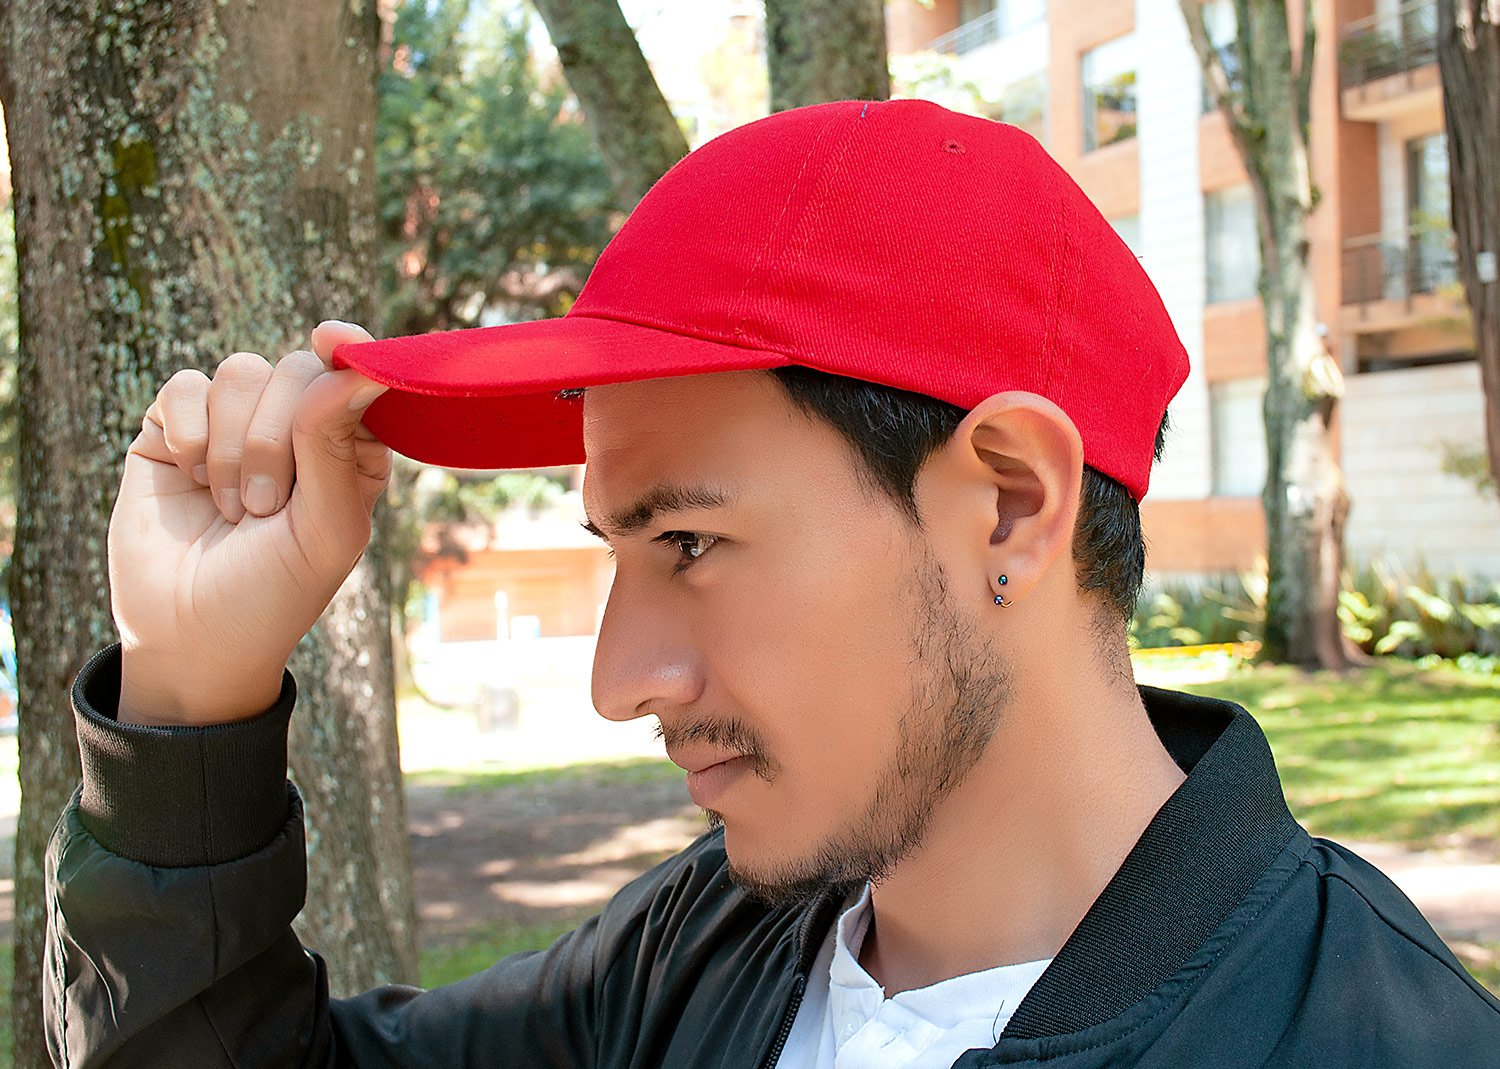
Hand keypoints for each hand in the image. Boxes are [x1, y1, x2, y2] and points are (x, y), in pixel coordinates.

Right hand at [110, 321, 392, 724]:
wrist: (192, 636)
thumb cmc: (276, 591)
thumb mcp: (325, 528)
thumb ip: (336, 445)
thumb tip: (356, 365)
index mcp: (352, 448)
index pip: (357, 378)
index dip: (350, 354)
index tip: (335, 342)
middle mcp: (297, 427)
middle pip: (297, 368)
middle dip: (277, 437)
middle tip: (264, 507)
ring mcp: (234, 424)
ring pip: (241, 371)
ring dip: (235, 447)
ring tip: (233, 508)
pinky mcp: (175, 428)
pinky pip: (186, 385)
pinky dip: (190, 435)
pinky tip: (192, 482)